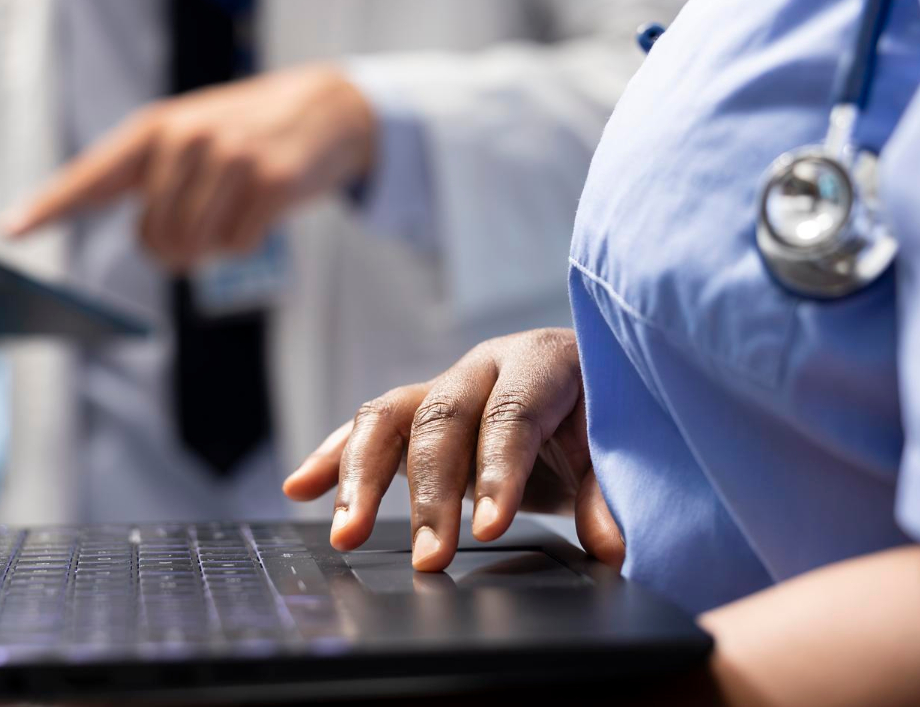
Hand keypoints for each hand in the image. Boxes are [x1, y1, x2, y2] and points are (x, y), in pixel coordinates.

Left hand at [1, 65, 376, 271]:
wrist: (328, 108)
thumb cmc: (250, 131)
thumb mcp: (192, 133)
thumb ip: (151, 176)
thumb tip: (137, 238)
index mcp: (156, 128)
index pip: (93, 175)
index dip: (50, 206)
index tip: (11, 228)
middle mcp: (186, 138)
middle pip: (151, 237)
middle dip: (176, 245)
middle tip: (205, 217)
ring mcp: (229, 157)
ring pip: (193, 246)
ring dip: (213, 245)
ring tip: (235, 207)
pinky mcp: (268, 181)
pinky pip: (236, 246)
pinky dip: (247, 241)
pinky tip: (262, 208)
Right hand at [282, 328, 623, 572]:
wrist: (592, 385)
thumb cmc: (605, 416)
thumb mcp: (619, 448)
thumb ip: (610, 493)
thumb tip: (614, 549)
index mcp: (542, 361)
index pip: (511, 413)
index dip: (499, 469)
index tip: (490, 527)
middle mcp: (484, 366)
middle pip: (441, 420)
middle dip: (429, 494)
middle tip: (428, 558)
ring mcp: (444, 385)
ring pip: (389, 417)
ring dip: (362, 477)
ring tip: (345, 534)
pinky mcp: (418, 409)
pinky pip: (369, 429)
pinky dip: (333, 457)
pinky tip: (300, 488)